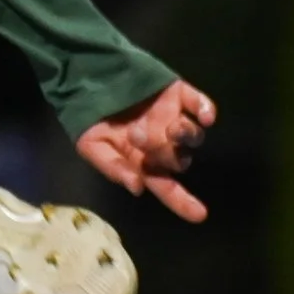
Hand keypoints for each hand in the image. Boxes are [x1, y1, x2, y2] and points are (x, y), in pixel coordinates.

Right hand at [75, 79, 215, 223]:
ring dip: (185, 135)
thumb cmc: (90, 118)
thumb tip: (138, 187)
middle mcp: (163, 143)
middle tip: (134, 135)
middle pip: (178, 160)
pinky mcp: (179, 94)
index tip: (199, 215)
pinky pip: (200, 103)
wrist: (88, 78)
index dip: (183, 201)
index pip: (166, 186)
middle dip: (161, 152)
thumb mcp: (91, 147)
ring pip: (193, 136)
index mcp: (143, 162)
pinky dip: (205, 110)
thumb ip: (112, 167)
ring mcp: (173, 118)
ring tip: (171, 127)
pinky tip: (204, 116)